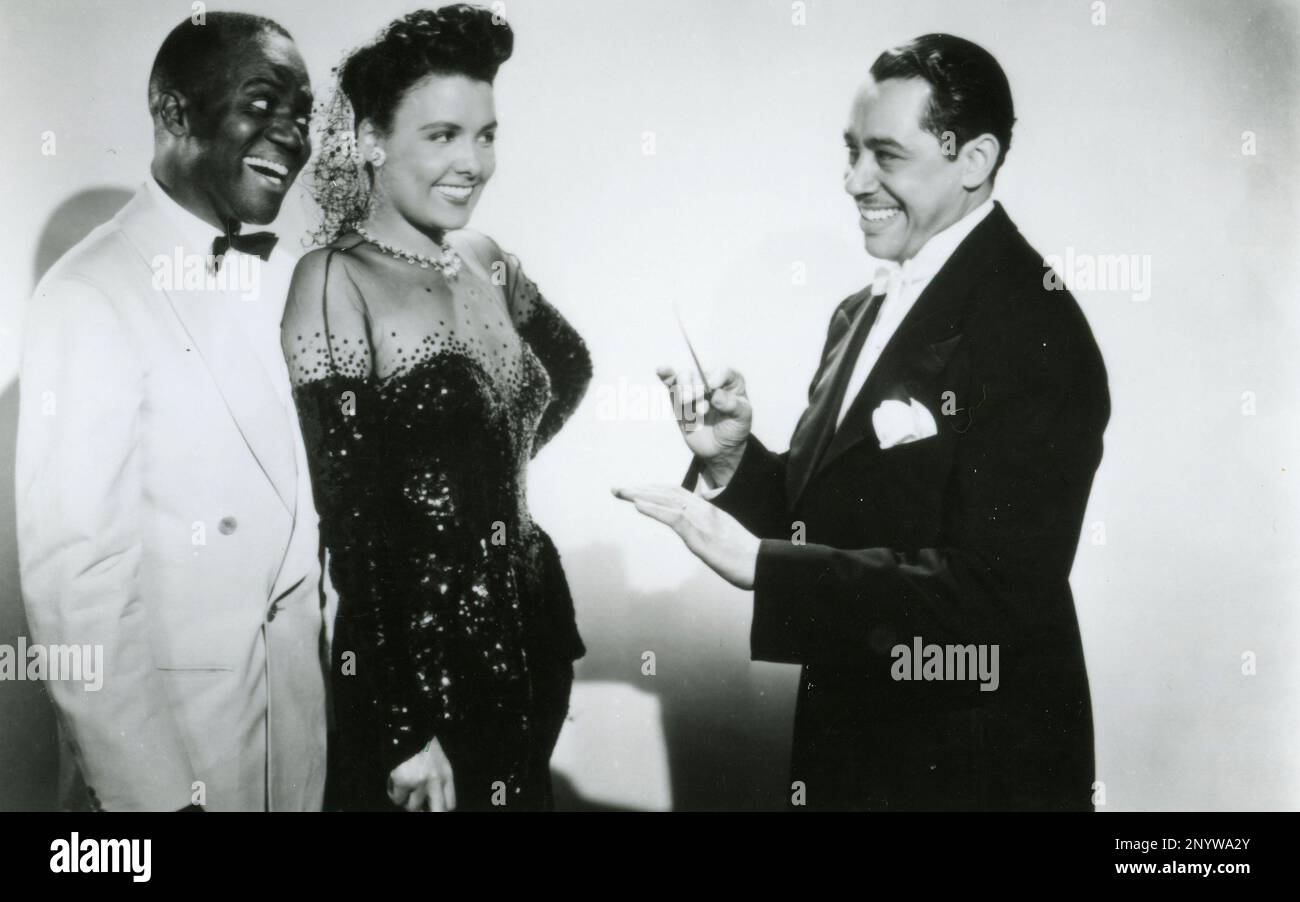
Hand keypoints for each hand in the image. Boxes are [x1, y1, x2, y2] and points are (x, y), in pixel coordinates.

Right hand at [387, 737, 456, 811]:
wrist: (406, 731)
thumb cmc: (423, 747)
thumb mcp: (439, 762)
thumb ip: (439, 782)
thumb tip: (429, 805)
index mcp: (446, 775)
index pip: (450, 804)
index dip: (441, 808)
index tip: (432, 807)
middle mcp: (436, 781)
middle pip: (438, 811)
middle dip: (426, 812)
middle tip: (419, 809)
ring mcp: (419, 782)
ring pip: (412, 807)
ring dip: (407, 801)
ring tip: (405, 788)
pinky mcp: (402, 781)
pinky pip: (397, 799)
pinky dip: (395, 794)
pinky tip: (396, 782)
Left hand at [611, 483, 759, 588]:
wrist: (763, 566)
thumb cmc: (747, 556)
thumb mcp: (725, 537)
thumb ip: (711, 528)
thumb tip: (699, 529)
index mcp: (709, 511)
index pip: (677, 493)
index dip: (654, 489)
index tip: (636, 489)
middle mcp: (704, 511)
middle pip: (667, 492)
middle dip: (641, 489)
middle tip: (617, 488)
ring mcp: (702, 521)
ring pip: (667, 500)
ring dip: (641, 495)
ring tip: (622, 492)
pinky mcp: (700, 535)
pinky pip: (674, 518)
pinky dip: (654, 510)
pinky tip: (638, 505)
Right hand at [656, 365, 751, 487]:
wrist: (719, 448)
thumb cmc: (734, 429)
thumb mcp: (742, 419)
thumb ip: (732, 406)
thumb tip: (716, 395)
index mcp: (731, 383)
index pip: (723, 372)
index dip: (717, 377)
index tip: (712, 388)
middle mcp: (711, 381)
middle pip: (699, 375)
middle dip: (696, 389)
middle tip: (702, 408)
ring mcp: (694, 388)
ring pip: (683, 379)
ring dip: (684, 391)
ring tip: (688, 404)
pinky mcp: (679, 398)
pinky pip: (670, 383)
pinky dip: (666, 376)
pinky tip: (661, 370)